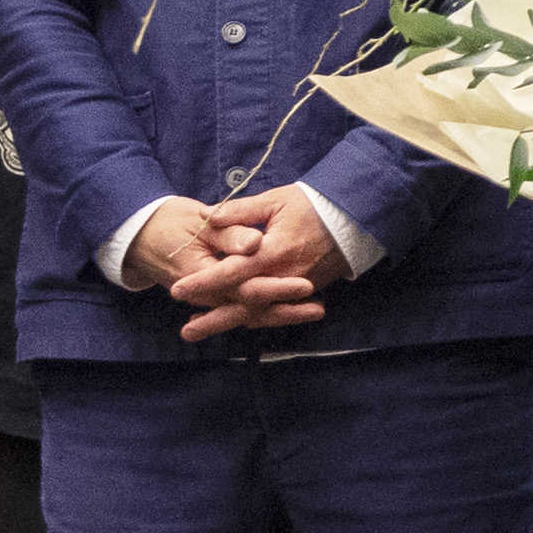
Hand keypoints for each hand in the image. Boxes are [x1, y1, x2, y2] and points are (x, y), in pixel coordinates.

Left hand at [168, 183, 348, 345]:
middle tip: (186, 332)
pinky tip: (236, 320)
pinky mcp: (307, 290)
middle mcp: (283, 276)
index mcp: (272, 251)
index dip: (204, 282)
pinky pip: (276, 311)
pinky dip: (255, 318)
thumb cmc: (312, 204)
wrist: (354, 217)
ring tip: (202, 329)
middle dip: (213, 319)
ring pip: (258, 313)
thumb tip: (208, 217)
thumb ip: (240, 211)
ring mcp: (296, 287)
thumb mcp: (274, 201)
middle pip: (243, 304)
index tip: (178, 290)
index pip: (231, 272)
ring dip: (229, 322)